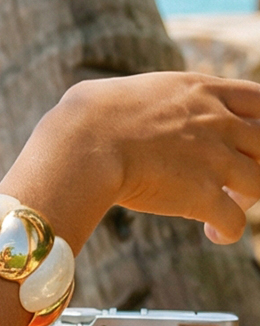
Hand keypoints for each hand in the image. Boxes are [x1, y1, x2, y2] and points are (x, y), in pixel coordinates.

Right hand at [18, 73, 259, 251]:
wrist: (83, 143)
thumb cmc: (88, 115)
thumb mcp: (131, 91)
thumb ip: (149, 102)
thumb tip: (111, 106)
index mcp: (201, 90)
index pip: (259, 99)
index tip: (246, 139)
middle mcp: (218, 122)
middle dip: (254, 164)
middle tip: (232, 180)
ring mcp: (215, 159)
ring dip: (246, 200)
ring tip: (222, 209)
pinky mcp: (203, 196)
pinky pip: (235, 222)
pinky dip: (228, 231)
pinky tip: (214, 234)